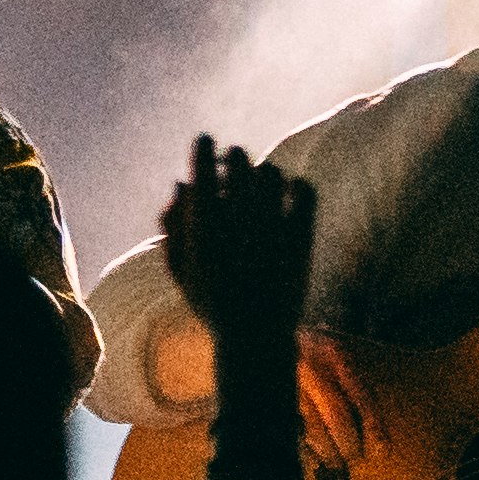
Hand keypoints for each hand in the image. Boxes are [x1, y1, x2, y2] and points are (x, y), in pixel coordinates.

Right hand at [160, 137, 317, 367]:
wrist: (256, 338)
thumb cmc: (213, 303)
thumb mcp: (180, 269)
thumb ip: (173, 225)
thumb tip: (181, 183)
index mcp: (205, 226)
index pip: (203, 166)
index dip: (203, 146)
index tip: (204, 142)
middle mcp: (239, 220)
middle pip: (239, 160)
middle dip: (232, 157)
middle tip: (231, 164)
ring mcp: (273, 226)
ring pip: (271, 172)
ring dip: (262, 173)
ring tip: (259, 184)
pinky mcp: (301, 237)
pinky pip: (305, 190)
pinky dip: (297, 186)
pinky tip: (289, 195)